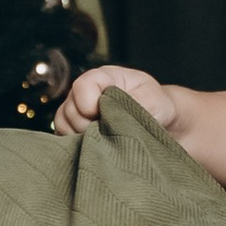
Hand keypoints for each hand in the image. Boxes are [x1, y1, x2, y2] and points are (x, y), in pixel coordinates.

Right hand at [54, 61, 186, 138]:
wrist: (162, 124)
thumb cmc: (157, 106)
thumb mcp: (154, 99)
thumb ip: (132, 102)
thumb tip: (109, 114)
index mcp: (105, 77)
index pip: (83, 86)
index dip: (89, 104)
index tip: (102, 116)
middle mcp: (87, 93)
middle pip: (70, 109)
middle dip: (87, 125)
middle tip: (109, 133)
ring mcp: (78, 111)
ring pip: (63, 125)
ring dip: (82, 138)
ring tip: (105, 142)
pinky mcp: (75, 130)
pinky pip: (64, 139)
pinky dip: (76, 147)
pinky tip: (95, 149)